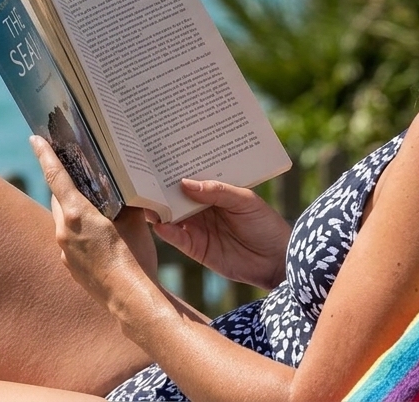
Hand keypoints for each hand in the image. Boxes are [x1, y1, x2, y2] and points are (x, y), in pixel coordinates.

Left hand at [31, 136, 157, 303]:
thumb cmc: (134, 256)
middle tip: (83, 177)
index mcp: (76, 213)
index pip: (56, 176)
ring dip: (76, 212)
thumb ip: (127, 202)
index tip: (34, 139)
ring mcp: (64, 251)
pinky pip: (70, 241)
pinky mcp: (69, 266)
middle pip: (60, 199)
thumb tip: (131, 187)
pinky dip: (80, 233)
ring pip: (64, 221)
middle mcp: (63, 230)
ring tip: (100, 212)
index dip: (45, 155)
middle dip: (69, 187)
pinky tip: (102, 239)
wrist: (129, 299)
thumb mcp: (135, 222)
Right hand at [150, 179, 290, 288]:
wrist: (277, 260)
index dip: (176, 170)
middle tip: (141, 177)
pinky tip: (159, 223)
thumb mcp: (246, 201)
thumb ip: (218, 191)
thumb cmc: (266, 224)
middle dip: (160, 188)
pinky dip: (166, 230)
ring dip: (158, 208)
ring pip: (171, 216)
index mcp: (214, 192)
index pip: (191, 178)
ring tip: (144, 199)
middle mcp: (201, 208)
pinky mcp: (195, 248)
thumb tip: (184, 183)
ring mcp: (197, 227)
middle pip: (175, 196)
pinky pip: (176, 238)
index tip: (157, 158)